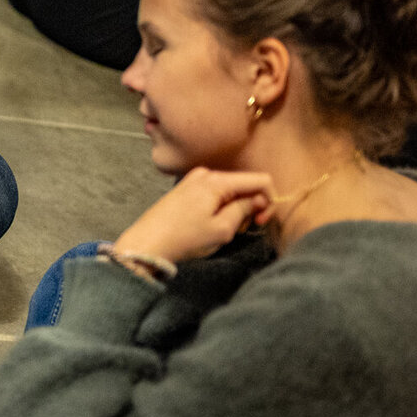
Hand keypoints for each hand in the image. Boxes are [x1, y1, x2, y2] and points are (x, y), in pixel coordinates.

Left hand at [112, 167, 274, 264]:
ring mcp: (194, 179)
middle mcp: (206, 174)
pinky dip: (221, 208)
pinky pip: (215, 194)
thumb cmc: (185, 238)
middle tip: (241, 229)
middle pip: (245, 185)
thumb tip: (260, 198)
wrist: (148, 242)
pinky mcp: (187, 188)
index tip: (261, 221)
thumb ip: (245, 209)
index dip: (269, 200)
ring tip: (223, 230)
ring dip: (236, 210)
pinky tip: (211, 224)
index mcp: (217, 180)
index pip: (260, 180)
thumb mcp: (222, 228)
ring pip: (231, 191)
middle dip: (251, 207)